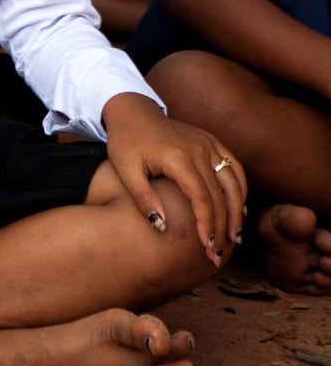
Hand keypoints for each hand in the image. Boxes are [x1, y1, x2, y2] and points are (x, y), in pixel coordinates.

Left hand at [103, 92, 246, 262]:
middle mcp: (199, 148)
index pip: (201, 197)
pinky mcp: (211, 140)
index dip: (207, 224)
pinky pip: (233, 166)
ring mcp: (208, 143)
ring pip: (233, 182)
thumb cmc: (125, 142)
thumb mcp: (125, 170)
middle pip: (220, 194)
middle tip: (217, 254)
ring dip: (237, 211)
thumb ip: (143, 199)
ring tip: (234, 238)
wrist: (132, 111)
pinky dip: (239, 189)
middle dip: (222, 227)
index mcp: (178, 157)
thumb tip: (162, 227)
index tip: (207, 247)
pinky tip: (239, 209)